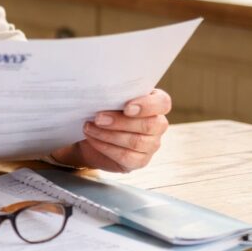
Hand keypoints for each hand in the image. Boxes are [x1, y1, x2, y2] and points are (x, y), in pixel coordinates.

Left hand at [49, 89, 170, 171]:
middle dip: (120, 122)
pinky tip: (92, 139)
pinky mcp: (140, 161)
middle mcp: (157, 125)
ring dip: (108, 134)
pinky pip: (126, 156)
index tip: (127, 107)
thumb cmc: (102, 110)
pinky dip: (105, 147)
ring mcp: (151, 144)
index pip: (162, 103)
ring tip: (88, 127)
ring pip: (137, 142)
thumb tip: (100, 90)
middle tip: (98, 118)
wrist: (92, 135)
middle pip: (149, 125)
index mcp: (154, 104)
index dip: (147, 106)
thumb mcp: (107, 99)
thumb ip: (112, 94)